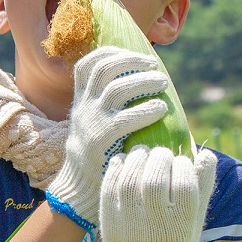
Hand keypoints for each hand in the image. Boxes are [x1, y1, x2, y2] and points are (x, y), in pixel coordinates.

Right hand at [45, 46, 168, 230]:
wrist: (78, 188)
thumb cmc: (96, 154)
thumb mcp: (91, 123)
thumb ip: (104, 104)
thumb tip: (137, 82)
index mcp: (80, 100)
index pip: (88, 64)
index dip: (112, 53)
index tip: (134, 55)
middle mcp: (83, 107)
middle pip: (103, 69)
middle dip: (131, 61)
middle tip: (155, 67)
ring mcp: (91, 122)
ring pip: (117, 88)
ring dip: (143, 81)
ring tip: (162, 83)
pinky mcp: (102, 140)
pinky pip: (126, 118)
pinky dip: (146, 109)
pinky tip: (161, 108)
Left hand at [99, 145, 216, 241]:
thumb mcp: (195, 221)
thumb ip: (202, 187)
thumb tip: (205, 153)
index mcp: (181, 227)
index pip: (184, 184)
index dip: (183, 165)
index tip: (181, 161)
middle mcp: (155, 227)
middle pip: (155, 179)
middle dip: (159, 158)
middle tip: (161, 153)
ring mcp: (129, 224)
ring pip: (130, 179)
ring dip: (137, 158)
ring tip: (142, 152)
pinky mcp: (109, 221)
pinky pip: (110, 187)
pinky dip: (117, 168)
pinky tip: (124, 160)